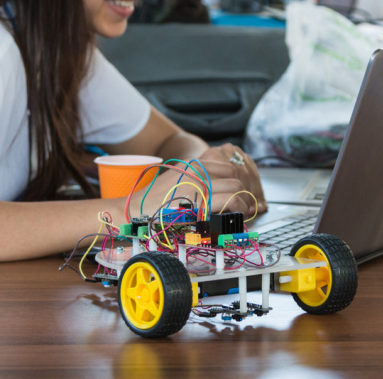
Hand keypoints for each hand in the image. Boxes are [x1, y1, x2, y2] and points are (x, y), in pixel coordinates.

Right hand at [127, 143, 266, 220]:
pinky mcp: (199, 203)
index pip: (228, 166)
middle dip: (245, 191)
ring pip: (236, 188)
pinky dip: (238, 211)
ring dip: (244, 202)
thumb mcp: (176, 181)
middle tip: (247, 205)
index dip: (239, 181)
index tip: (242, 192)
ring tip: (244, 213)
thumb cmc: (154, 202)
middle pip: (235, 176)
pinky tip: (237, 218)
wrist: (135, 212)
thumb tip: (220, 187)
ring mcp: (198, 186)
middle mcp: (197, 171)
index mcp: (193, 165)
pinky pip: (230, 202)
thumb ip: (197, 179)